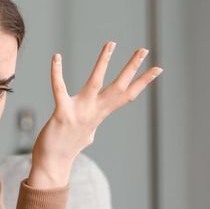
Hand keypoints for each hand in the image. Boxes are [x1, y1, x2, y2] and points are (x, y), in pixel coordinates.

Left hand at [30, 42, 162, 184]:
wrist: (52, 165)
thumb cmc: (66, 148)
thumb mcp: (84, 135)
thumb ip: (89, 128)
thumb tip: (91, 133)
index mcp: (101, 113)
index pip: (127, 95)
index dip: (143, 82)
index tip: (157, 68)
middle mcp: (95, 112)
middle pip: (119, 86)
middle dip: (132, 67)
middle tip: (144, 49)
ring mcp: (80, 112)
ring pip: (96, 83)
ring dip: (104, 62)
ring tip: (111, 43)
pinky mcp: (63, 114)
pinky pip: (59, 89)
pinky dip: (57, 73)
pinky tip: (56, 57)